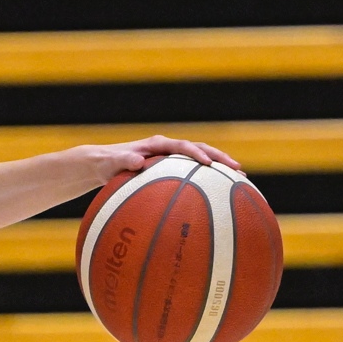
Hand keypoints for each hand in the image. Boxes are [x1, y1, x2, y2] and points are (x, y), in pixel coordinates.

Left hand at [83, 134, 241, 184]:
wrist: (102, 164)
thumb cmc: (106, 164)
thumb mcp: (111, 163)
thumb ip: (124, 160)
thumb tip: (138, 161)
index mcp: (157, 145)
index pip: (182, 146)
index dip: (197, 153)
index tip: (209, 163)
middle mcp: (168, 149)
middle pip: (201, 150)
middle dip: (220, 158)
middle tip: (238, 169)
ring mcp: (171, 158)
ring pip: (201, 161)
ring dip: (220, 169)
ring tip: (240, 180)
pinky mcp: (171, 169)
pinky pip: (193, 174)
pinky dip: (207, 180)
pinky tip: (219, 196)